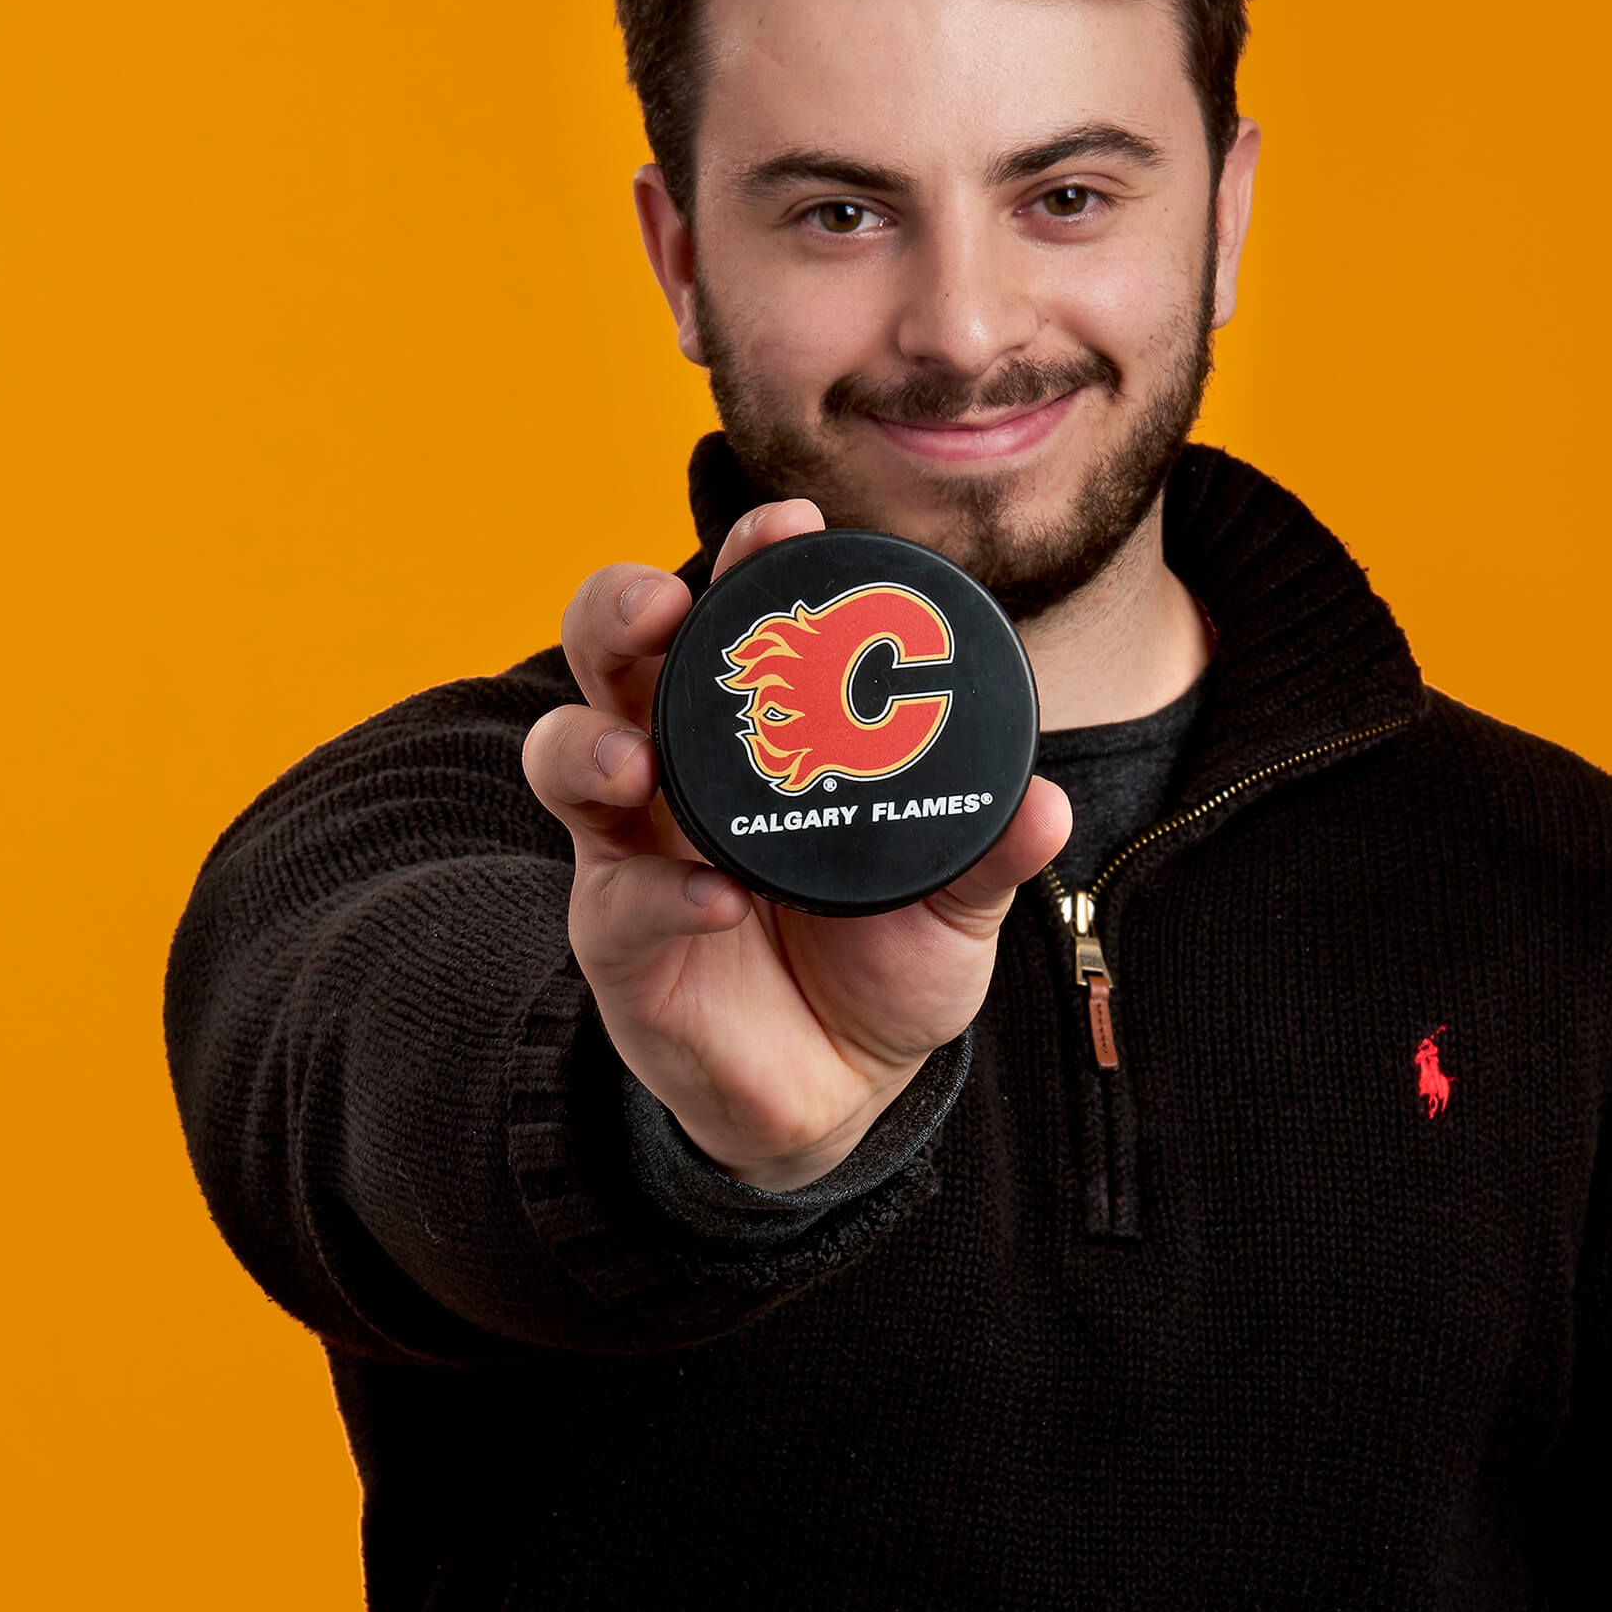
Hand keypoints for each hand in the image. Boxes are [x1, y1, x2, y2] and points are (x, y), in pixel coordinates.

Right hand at [522, 500, 1071, 1190]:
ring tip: (633, 757)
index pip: (737, 619)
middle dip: (621, 609)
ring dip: (589, 743)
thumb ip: (988, 852)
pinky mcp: (619, 942)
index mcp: (756, 732)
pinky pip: (617, 904)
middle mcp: (677, 769)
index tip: (790, 520)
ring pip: (564, 758)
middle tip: (665, 603)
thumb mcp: (953, 903)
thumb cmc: (883, 960)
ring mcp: (633, 850)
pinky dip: (661, 894)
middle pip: (611, 655)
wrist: (842, 1091)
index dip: (751, 560)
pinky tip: (717, 900)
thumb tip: (1047, 805)